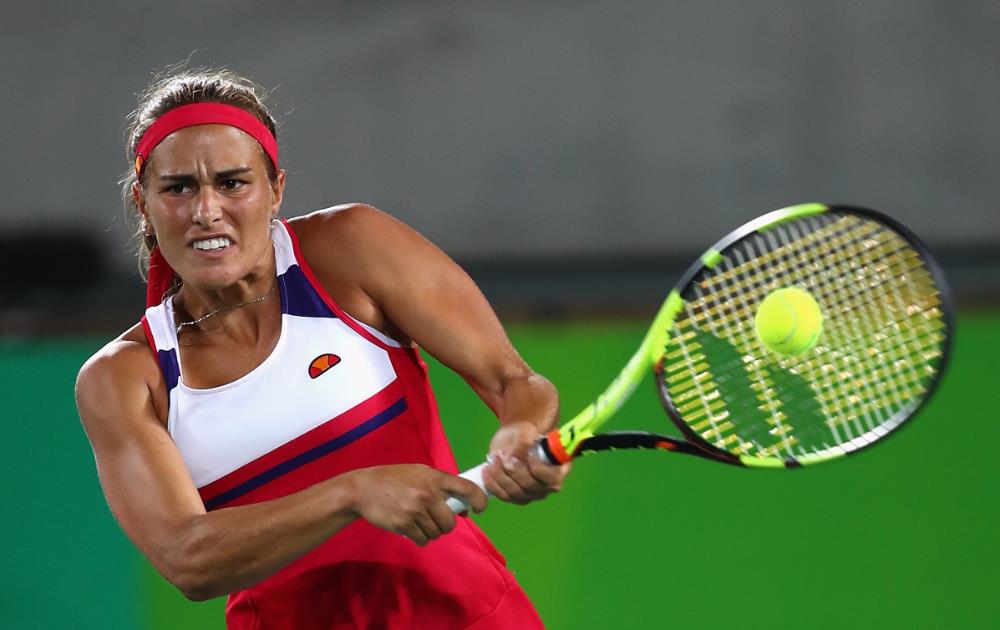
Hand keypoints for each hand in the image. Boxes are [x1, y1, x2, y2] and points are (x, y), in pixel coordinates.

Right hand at [347, 464, 487, 545]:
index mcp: (435, 477)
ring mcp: (416, 510)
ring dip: (431, 532)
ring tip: (419, 522)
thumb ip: (441, 487)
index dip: (479, 500)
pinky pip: (423, 539)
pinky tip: (411, 528)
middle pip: (450, 522)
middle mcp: (428, 493)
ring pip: (437, 533)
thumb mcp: (419, 474)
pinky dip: (420, 538)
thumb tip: (463, 510)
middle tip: (435, 519)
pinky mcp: (404, 524)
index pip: (466, 488)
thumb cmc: (394, 479)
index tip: (479, 509)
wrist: (362, 489)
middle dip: (445, 525)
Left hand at [483, 421, 571, 504]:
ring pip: (515, 492)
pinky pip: (504, 496)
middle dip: (514, 470)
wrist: (513, 440)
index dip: (539, 470)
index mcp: (559, 469)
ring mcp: (533, 494)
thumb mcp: (525, 432)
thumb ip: (523, 442)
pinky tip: (487, 470)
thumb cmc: (524, 434)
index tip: (528, 455)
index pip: (553, 478)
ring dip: (500, 475)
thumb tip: (512, 458)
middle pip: (530, 486)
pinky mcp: (517, 497)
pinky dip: (493, 483)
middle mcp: (548, 485)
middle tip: (503, 455)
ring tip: (494, 458)